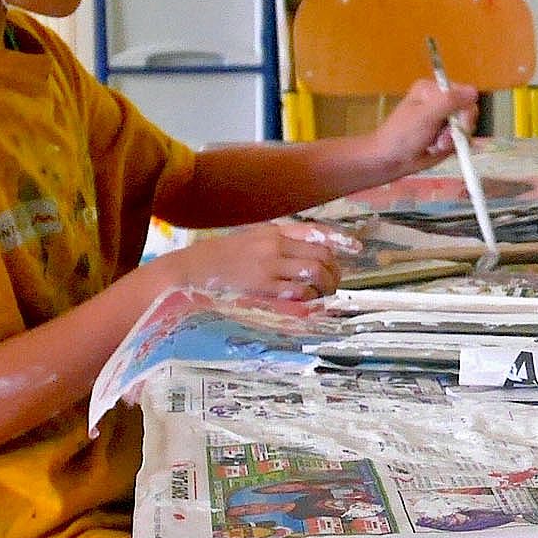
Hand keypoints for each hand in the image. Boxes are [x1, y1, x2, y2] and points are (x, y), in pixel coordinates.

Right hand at [159, 220, 355, 300]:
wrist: (183, 275)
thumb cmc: (210, 263)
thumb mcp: (244, 243)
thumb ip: (271, 248)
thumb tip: (299, 260)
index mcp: (269, 232)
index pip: (315, 232)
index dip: (338, 241)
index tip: (355, 248)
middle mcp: (273, 245)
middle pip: (321, 255)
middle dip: (334, 272)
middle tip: (332, 285)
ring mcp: (269, 267)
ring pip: (315, 273)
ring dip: (324, 287)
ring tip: (320, 297)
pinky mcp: (263, 288)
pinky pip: (299, 293)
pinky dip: (308, 300)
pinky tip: (304, 305)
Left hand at [365, 77, 479, 179]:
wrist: (389, 161)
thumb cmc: (402, 135)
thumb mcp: (425, 115)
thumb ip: (449, 102)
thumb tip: (474, 91)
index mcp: (433, 89)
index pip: (465, 94)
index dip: (465, 111)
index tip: (459, 125)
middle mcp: (440, 102)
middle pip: (468, 112)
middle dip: (457, 130)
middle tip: (442, 140)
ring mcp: (444, 120)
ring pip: (466, 129)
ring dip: (453, 141)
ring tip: (435, 146)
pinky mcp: (446, 136)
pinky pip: (461, 140)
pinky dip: (452, 148)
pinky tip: (437, 150)